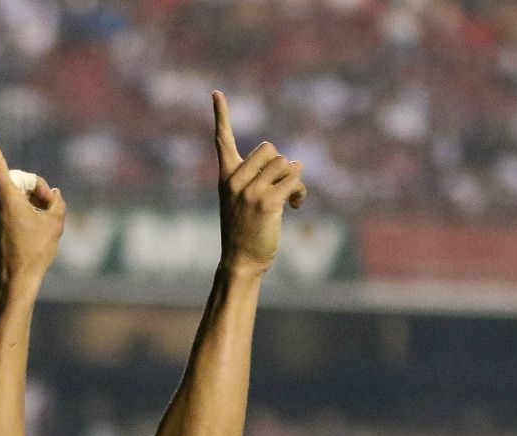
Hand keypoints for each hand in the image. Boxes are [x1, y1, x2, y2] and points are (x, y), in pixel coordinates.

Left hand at [0, 118, 65, 282]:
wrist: (15, 281)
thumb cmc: (35, 252)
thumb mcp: (56, 223)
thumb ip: (57, 202)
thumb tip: (52, 195)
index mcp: (6, 196)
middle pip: (16, 183)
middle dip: (33, 190)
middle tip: (48, 206)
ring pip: (10, 199)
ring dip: (25, 205)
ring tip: (39, 225)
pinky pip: (3, 211)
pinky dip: (15, 215)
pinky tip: (27, 232)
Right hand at [213, 91, 305, 274]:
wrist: (241, 262)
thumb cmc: (244, 233)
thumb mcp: (242, 202)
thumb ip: (259, 180)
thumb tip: (294, 164)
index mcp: (226, 177)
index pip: (222, 141)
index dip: (221, 116)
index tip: (216, 93)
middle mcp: (235, 181)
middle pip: (270, 150)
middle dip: (283, 166)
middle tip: (284, 186)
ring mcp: (250, 192)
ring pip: (285, 164)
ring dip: (295, 180)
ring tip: (292, 199)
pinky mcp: (267, 203)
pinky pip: (293, 179)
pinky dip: (300, 189)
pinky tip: (296, 205)